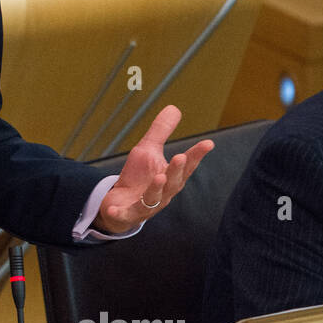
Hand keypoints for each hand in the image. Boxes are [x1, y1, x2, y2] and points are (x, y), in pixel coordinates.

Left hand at [94, 105, 212, 233]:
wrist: (119, 204)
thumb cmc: (138, 178)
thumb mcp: (147, 151)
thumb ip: (160, 132)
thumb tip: (174, 108)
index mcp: (171, 178)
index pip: (186, 166)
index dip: (197, 156)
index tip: (208, 143)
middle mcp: (163, 193)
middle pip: (173, 182)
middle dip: (176, 170)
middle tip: (180, 156)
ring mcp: (146, 206)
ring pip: (154, 198)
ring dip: (156, 188)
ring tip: (159, 176)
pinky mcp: (127, 214)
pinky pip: (124, 215)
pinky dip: (120, 212)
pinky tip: (114, 209)